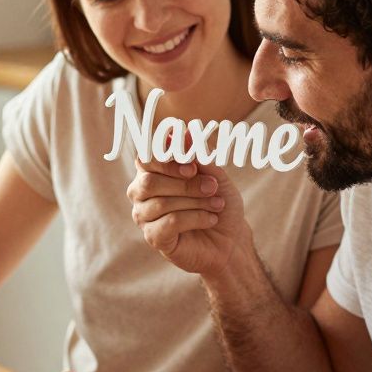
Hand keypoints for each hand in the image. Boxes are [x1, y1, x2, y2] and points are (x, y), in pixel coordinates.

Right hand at [127, 158, 248, 277]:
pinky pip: (170, 222)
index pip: (146, 159)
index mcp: (151, 171)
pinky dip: (195, 218)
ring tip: (217, 204)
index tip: (194, 167)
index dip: (167, 161)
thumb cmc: (218, 202)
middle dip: (186, 184)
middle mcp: (141, 193)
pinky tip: (210, 219)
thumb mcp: (214, 174)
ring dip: (196, 202)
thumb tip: (184, 133)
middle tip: (212, 187)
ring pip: (161, 203)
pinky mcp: (153, 237)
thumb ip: (197, 155)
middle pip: (149, 182)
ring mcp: (144, 216)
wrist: (230, 238)